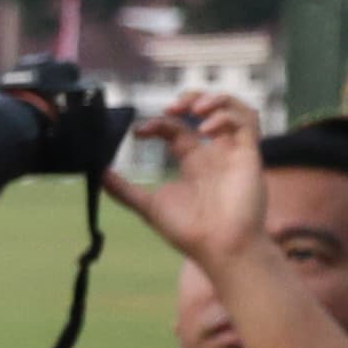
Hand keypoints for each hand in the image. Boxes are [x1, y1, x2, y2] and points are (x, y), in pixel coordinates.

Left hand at [105, 92, 267, 271]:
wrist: (219, 248)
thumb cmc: (189, 232)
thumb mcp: (149, 207)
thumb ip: (124, 190)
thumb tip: (98, 173)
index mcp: (193, 163)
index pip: (177, 129)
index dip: (158, 123)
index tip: (138, 132)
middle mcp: (215, 154)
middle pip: (208, 111)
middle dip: (190, 99)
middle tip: (170, 109)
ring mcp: (233, 153)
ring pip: (234, 110)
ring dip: (214, 100)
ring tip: (192, 108)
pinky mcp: (250, 155)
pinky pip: (249, 121)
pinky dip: (227, 115)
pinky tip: (205, 129)